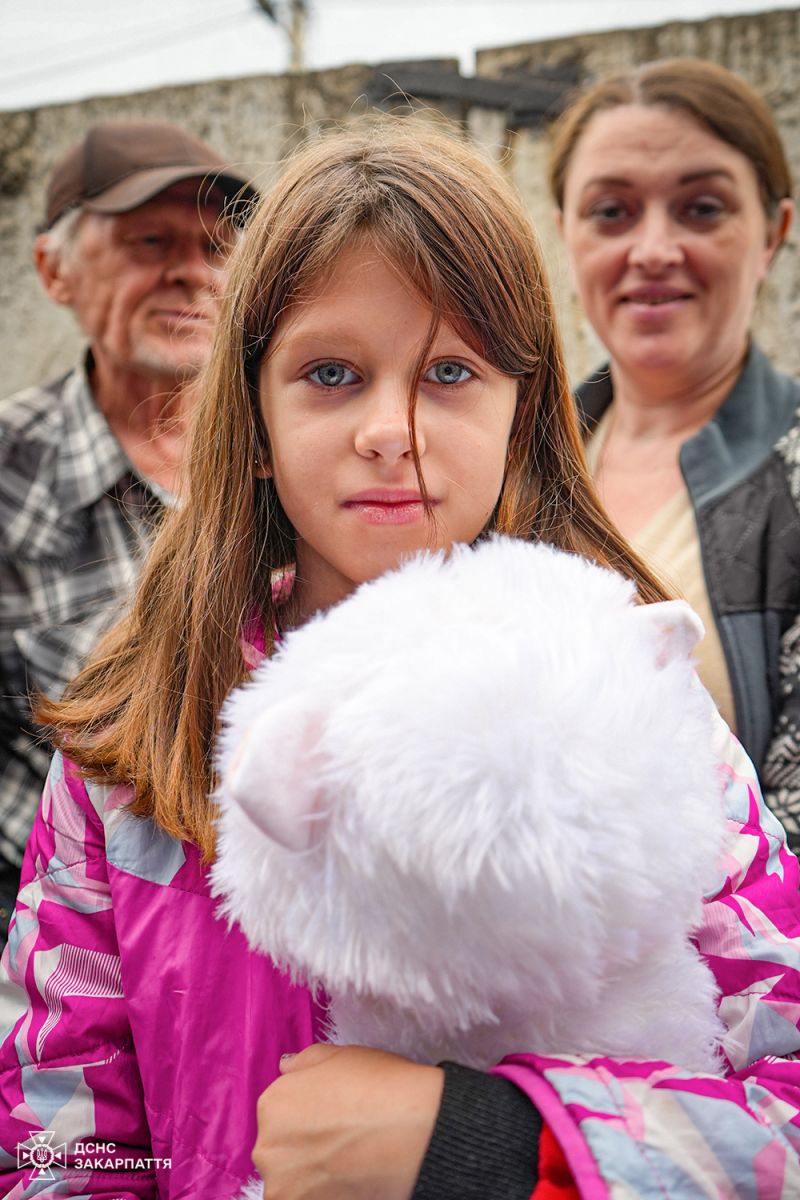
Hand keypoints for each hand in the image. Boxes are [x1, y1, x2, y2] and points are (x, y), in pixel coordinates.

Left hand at [253, 1043, 443, 1199]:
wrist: (413, 1131)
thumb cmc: (380, 1086)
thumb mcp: (338, 1055)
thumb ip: (303, 1064)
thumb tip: (287, 1070)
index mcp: (272, 1106)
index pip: (279, 1113)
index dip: (308, 1114)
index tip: (332, 1118)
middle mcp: (268, 1149)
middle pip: (281, 1150)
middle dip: (305, 1147)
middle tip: (342, 1143)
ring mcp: (284, 1189)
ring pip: (292, 1183)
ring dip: (313, 1177)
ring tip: (350, 1165)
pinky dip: (325, 1195)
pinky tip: (351, 1182)